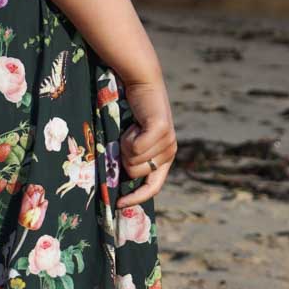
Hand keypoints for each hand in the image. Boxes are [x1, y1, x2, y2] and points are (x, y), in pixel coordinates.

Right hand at [116, 75, 176, 208]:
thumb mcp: (134, 140)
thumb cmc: (134, 113)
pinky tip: (134, 123)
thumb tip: (119, 180)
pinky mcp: (161, 130)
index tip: (118, 204)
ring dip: (125, 144)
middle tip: (128, 138)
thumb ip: (134, 159)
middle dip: (125, 158)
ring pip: (133, 160)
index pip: (153, 187)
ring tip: (133, 128)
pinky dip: (128, 137)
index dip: (136, 197)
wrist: (143, 84)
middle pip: (135, 172)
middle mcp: (170, 152)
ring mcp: (168, 141)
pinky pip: (136, 148)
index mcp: (165, 158)